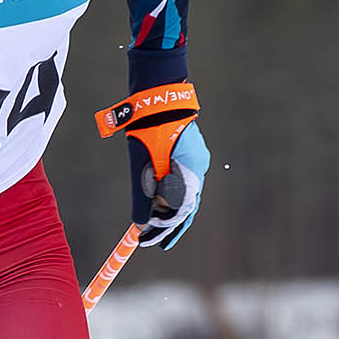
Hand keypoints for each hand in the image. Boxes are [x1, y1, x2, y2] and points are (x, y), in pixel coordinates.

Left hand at [96, 83, 210, 250]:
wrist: (157, 95)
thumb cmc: (147, 128)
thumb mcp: (140, 166)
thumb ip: (141, 196)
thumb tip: (140, 225)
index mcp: (190, 172)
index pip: (180, 211)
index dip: (163, 229)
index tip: (146, 240)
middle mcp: (198, 168)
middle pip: (187, 205)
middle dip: (171, 226)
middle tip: (158, 243)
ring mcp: (196, 159)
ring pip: (185, 193)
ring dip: (171, 210)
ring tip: (157, 227)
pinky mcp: (190, 153)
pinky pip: (183, 179)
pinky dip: (172, 193)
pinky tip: (161, 201)